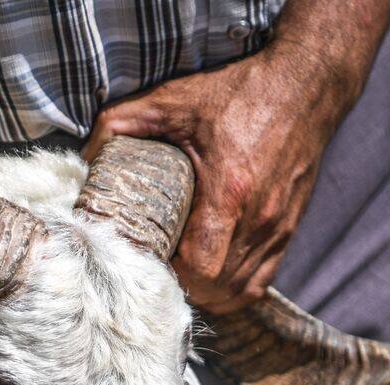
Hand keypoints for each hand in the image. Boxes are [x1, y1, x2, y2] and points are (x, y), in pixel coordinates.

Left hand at [83, 45, 360, 313]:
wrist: (304, 85)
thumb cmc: (240, 92)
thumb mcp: (172, 100)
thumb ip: (121, 124)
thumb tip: (85, 157)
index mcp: (229, 192)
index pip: (199, 268)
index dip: (169, 274)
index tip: (146, 259)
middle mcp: (258, 218)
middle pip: (216, 287)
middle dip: (182, 286)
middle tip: (156, 268)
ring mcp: (277, 228)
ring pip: (237, 291)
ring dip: (206, 292)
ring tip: (179, 276)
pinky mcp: (289, 229)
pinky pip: (260, 283)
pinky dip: (232, 289)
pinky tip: (210, 279)